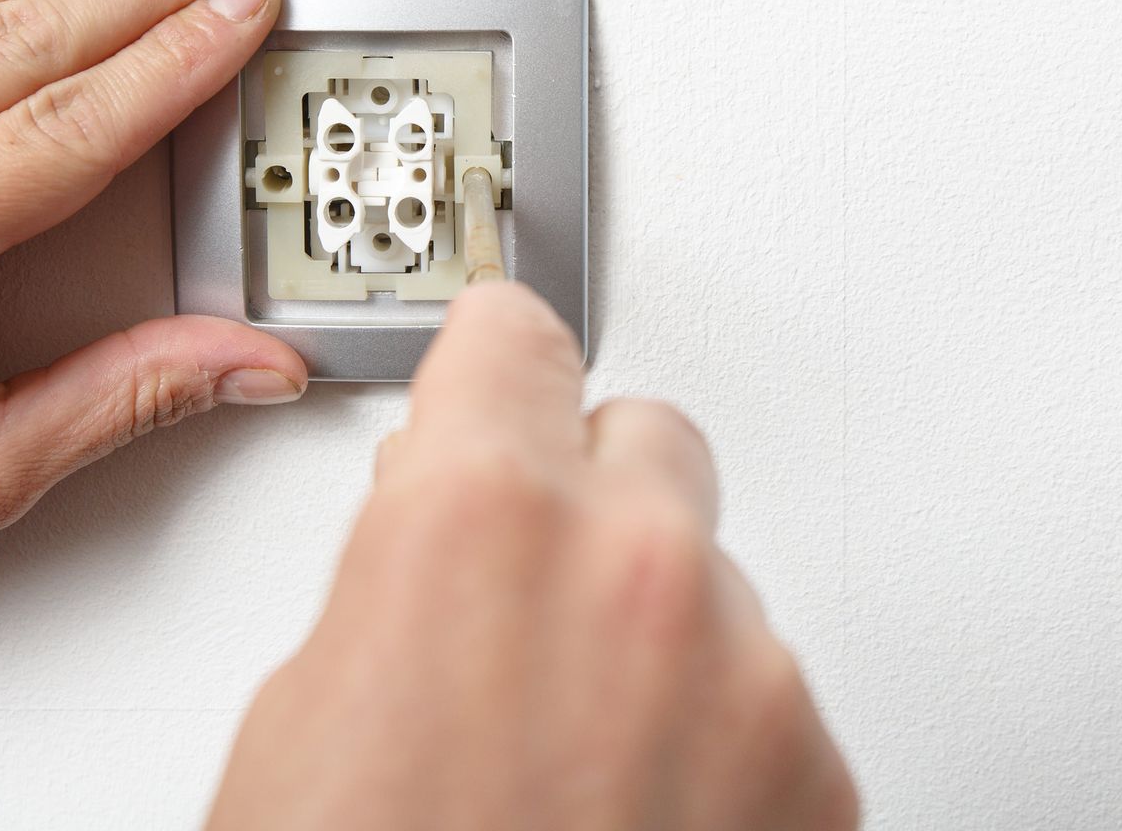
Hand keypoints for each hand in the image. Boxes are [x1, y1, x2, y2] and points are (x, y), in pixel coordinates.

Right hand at [208, 283, 858, 830]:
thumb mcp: (306, 716)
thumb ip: (400, 574)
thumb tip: (445, 530)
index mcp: (475, 525)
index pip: (513, 338)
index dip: (491, 365)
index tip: (500, 366)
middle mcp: (634, 570)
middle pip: (643, 435)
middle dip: (587, 495)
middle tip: (528, 594)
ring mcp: (744, 672)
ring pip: (712, 573)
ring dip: (656, 627)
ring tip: (576, 752)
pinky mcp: (815, 771)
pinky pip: (765, 689)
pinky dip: (716, 729)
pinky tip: (639, 814)